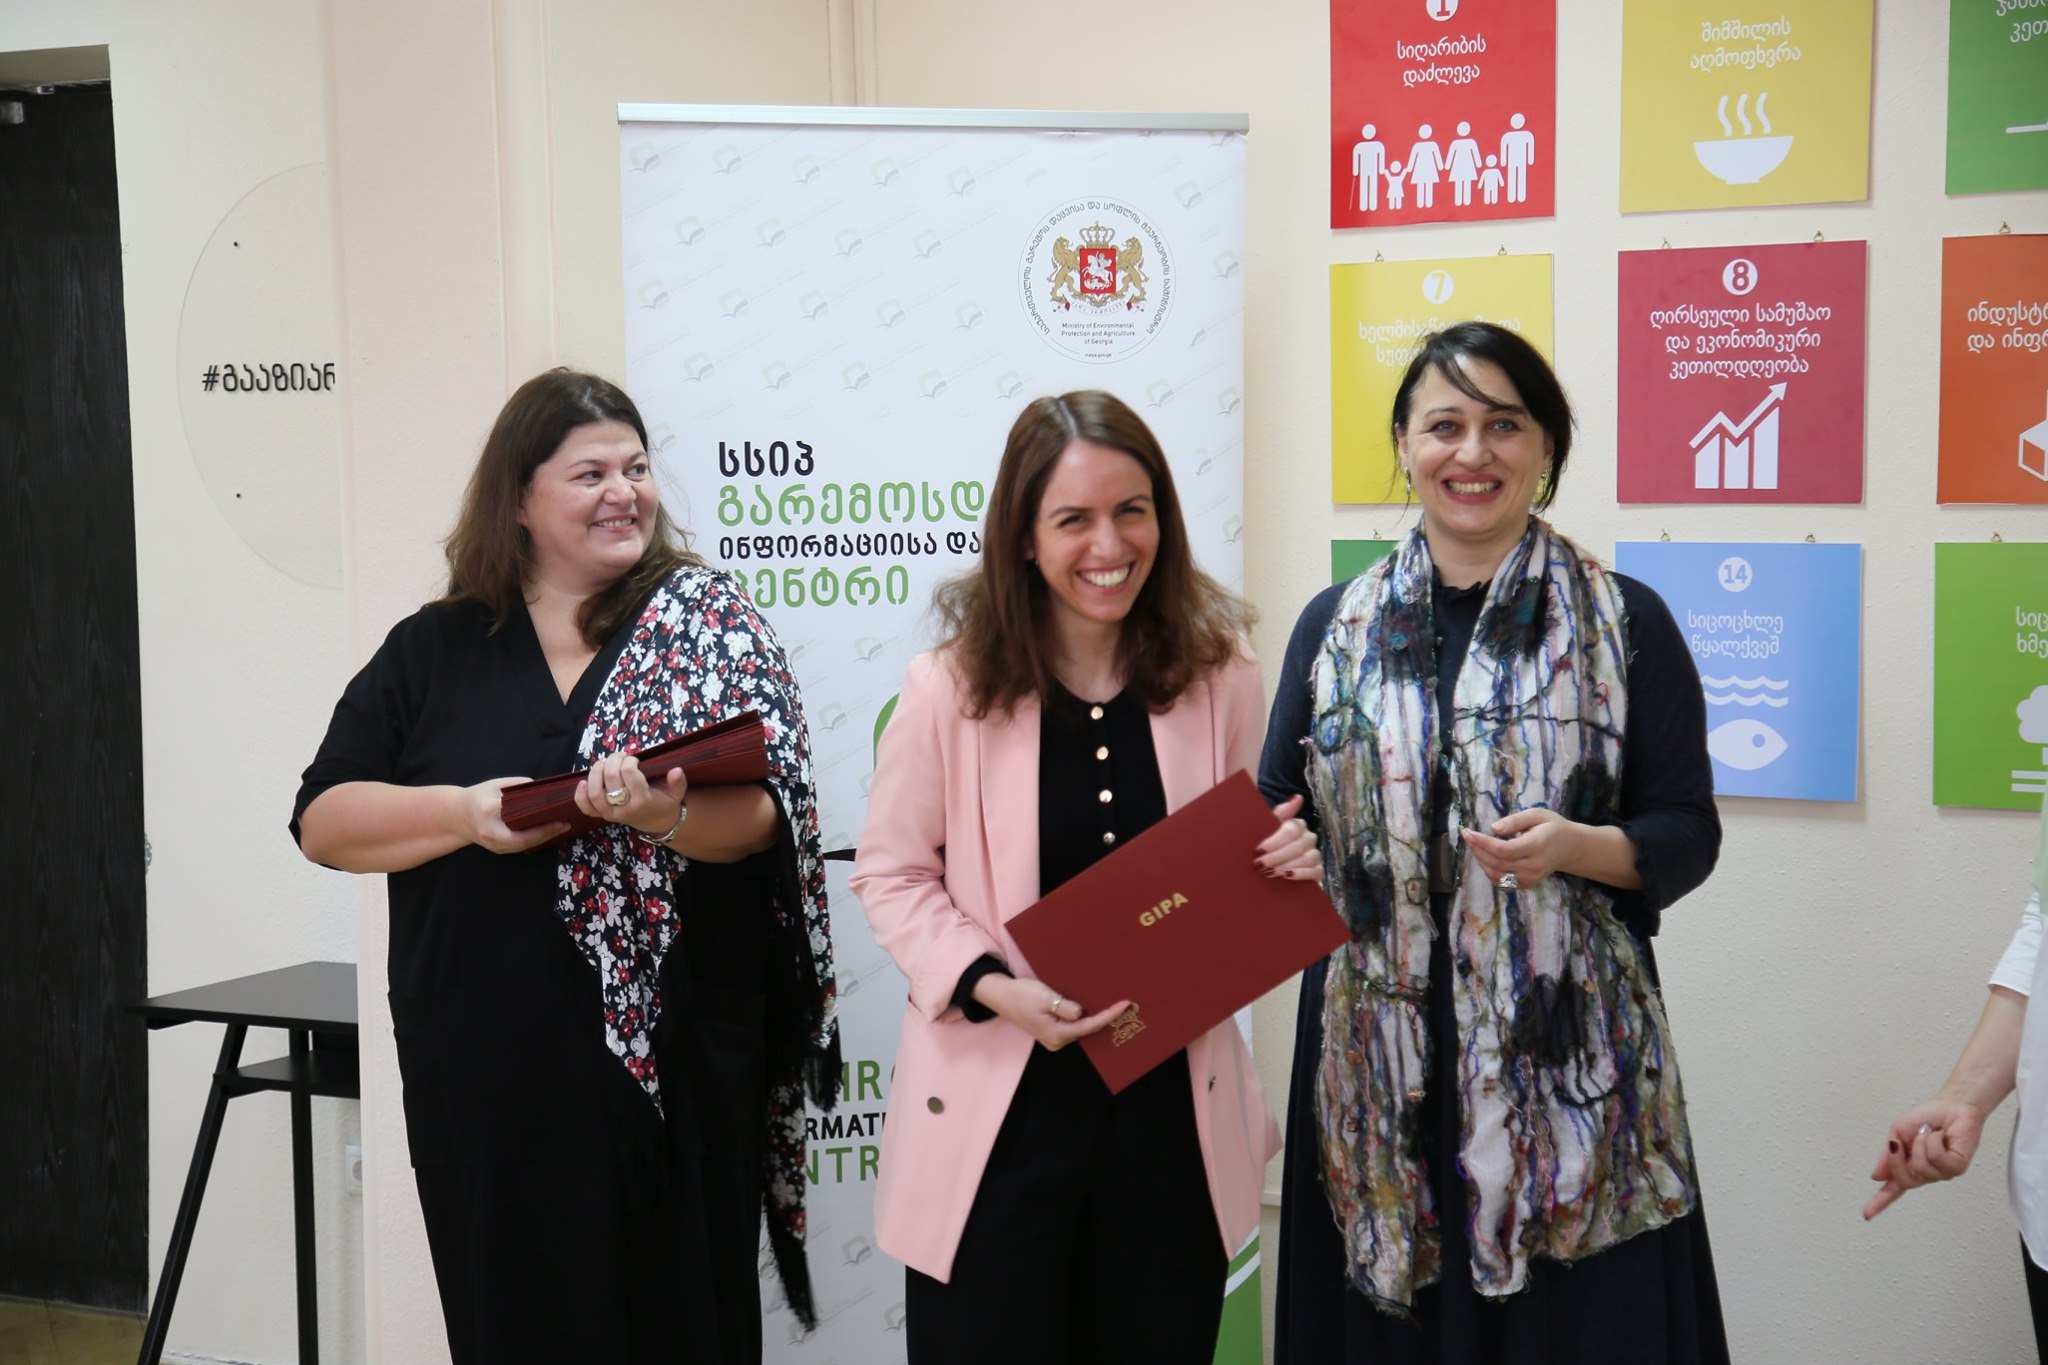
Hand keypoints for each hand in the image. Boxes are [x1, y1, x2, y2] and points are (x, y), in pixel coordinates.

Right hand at [460, 777, 569, 854]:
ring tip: (560, 829)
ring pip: (521, 847)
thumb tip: (544, 792)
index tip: (558, 818)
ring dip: (542, 839)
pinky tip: (547, 834)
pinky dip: (534, 842)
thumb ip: (520, 786)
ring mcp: (492, 844)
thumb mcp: (496, 784)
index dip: (539, 822)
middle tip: (564, 826)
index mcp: (488, 810)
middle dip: (545, 834)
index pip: (516, 818)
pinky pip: (518, 848)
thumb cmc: (478, 796)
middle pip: (521, 840)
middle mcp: (489, 831)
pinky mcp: (496, 850)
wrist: (456, 815)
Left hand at [571, 752, 688, 835]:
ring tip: (605, 762)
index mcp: (643, 802)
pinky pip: (586, 807)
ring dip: (596, 771)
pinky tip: (583, 782)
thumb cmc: (665, 802)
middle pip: (611, 778)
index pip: (630, 774)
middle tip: (620, 756)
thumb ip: (679, 782)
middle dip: (614, 760)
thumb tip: (676, 770)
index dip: (630, 761)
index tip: (635, 759)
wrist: (655, 821)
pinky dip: (580, 795)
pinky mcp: (601, 815)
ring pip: (595, 791)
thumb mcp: (677, 794)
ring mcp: (610, 814)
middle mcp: (624, 809)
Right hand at [971, 973, 1130, 1051]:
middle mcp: (1057, 1041)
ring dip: (1094, 1016)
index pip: (1089, 1026)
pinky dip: (1083, 1016)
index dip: (1109, 1016)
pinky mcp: (1051, 1030)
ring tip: (1113, 1004)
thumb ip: (1064, 1007)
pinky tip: (1093, 1007)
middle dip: (1105, 1017)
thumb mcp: (1044, 998)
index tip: (1125, 1005)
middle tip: (1124, 1004)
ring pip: (1080, 1027)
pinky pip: (1072, 1024)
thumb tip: (1081, 1013)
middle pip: (1087, 1029)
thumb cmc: (1021, 994)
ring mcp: (1054, 1038)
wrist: (1001, 995)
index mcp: (1057, 1035)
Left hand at [1258, 794, 1321, 880]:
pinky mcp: (1318, 871)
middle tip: (1260, 864)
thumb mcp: (1268, 827)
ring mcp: (1315, 854)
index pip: (1292, 829)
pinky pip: (1316, 871)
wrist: (1270, 867)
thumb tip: (1298, 797)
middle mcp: (1308, 838)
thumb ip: (1281, 813)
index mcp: (1297, 825)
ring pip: (1307, 858)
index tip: (1259, 849)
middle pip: (1298, 845)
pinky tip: (1287, 876)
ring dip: (1286, 866)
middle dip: (1276, 856)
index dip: (1275, 840)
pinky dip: (1301, 874)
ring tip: (1269, 872)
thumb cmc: (1268, 844)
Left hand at [1461, 807, 1580, 886]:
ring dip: (1481, 861)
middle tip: (1468, 836)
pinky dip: (1489, 871)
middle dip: (1478, 850)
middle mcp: (1534, 866)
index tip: (1468, 832)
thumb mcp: (1537, 815)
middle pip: (1497, 863)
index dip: (1483, 843)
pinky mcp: (1527, 885)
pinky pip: (1502, 882)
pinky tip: (1487, 857)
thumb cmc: (1552, 827)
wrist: (1571, 848)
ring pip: (1497, 875)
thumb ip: (1515, 820)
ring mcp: (1531, 878)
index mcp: (1537, 846)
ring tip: (1475, 845)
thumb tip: (1493, 829)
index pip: (1504, 850)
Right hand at [1863, 1097, 1988, 1218]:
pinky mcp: (1958, 1167)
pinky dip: (1935, 1142)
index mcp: (1909, 1166)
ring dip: (1921, 1143)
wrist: (1951, 1105)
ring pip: (1922, 1167)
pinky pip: (1939, 1160)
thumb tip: (1877, 1177)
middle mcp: (1926, 1173)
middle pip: (1905, 1180)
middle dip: (1898, 1159)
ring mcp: (1943, 1172)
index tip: (1866, 1215)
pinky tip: (1941, 1136)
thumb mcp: (1897, 1133)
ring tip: (1929, 1132)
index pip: (1893, 1189)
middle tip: (1901, 1142)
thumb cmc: (1926, 1117)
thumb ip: (1887, 1155)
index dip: (1879, 1202)